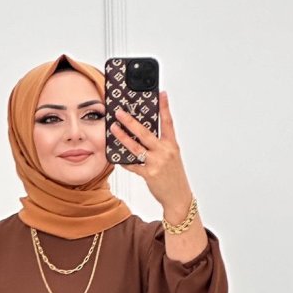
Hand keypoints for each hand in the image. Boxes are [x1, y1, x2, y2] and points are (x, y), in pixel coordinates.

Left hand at [111, 90, 192, 217]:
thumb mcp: (172, 157)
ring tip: (113, 129)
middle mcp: (165, 152)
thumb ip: (160, 145)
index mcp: (172, 145)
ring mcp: (156, 163)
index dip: (165, 107)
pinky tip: (117, 155)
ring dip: (123, 137)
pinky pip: (133, 165)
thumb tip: (142, 136)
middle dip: (131, 122)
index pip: (168, 122)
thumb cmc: (174, 177)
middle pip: (145, 133)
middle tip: (120, 113)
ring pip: (136, 147)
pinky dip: (124, 160)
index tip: (161, 94)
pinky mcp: (149, 174)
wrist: (179, 198)